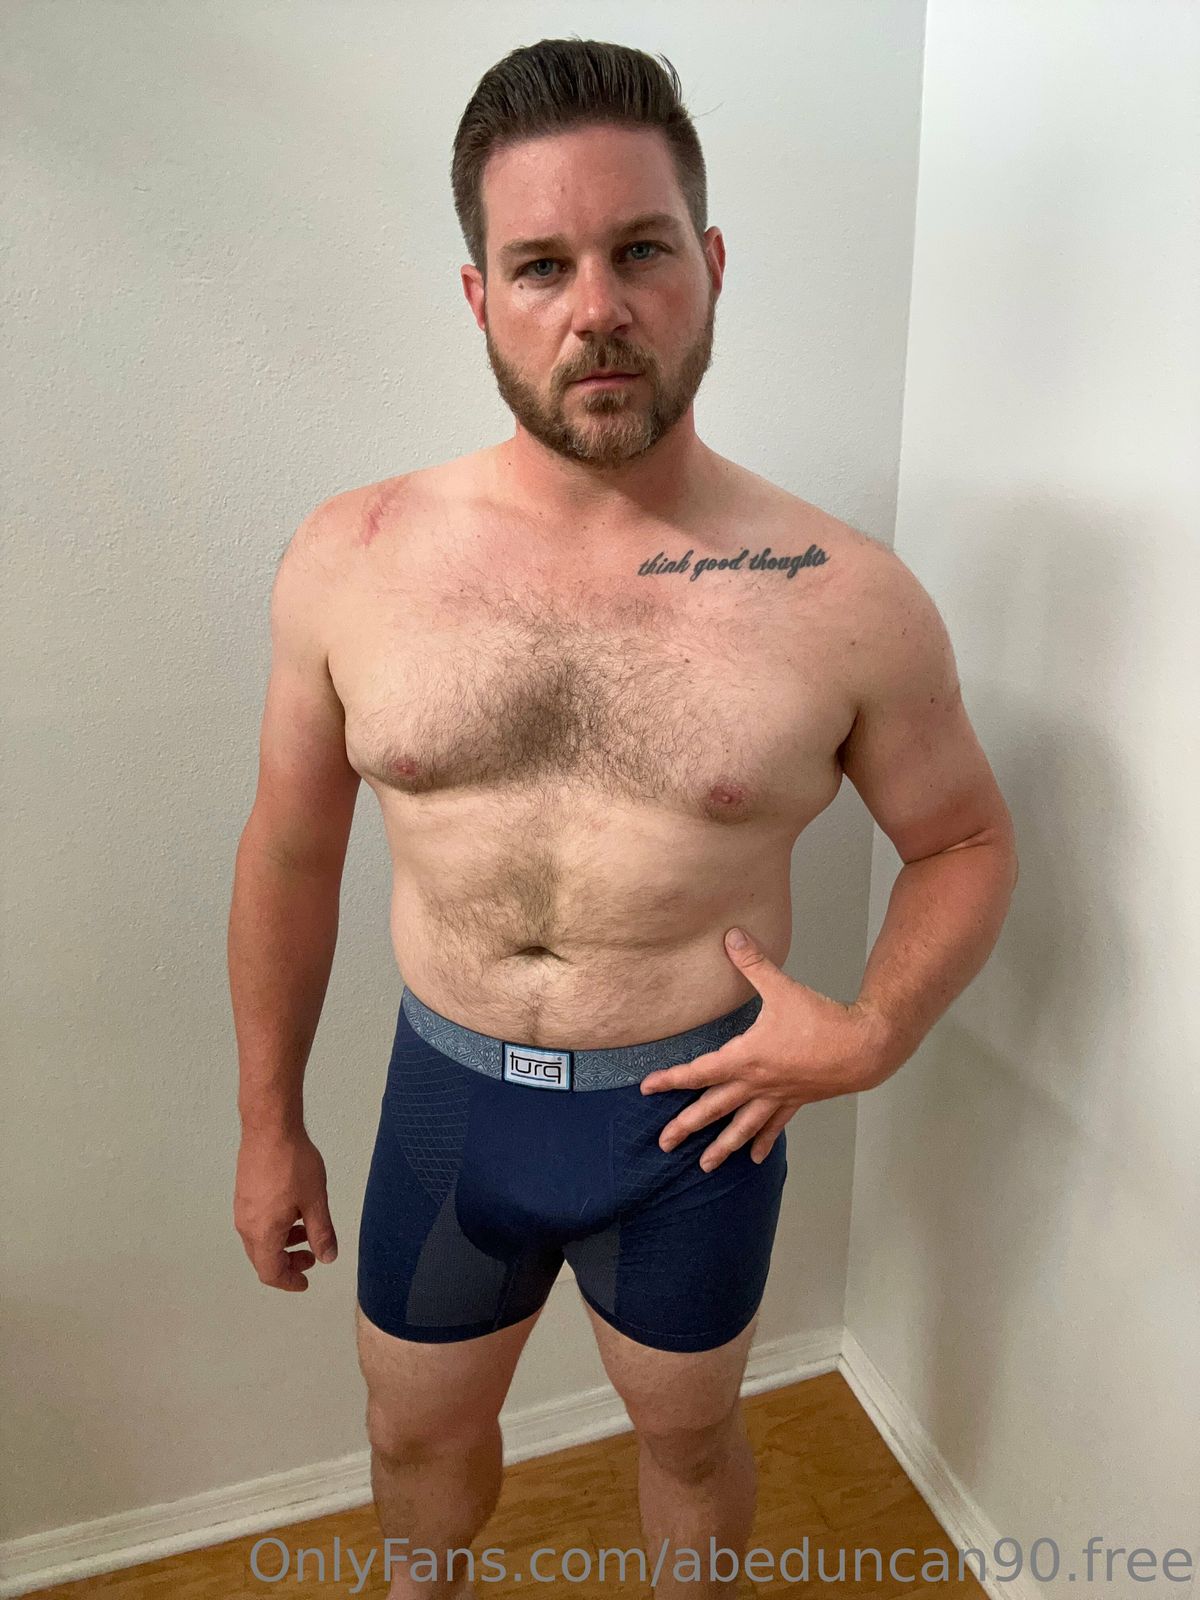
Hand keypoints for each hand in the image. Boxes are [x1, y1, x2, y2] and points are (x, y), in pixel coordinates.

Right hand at [234, 1129, 338, 1291]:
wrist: (269, 1128)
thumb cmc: (293, 1163)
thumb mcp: (315, 1201)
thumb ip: (321, 1233)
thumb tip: (327, 1257)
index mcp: (263, 1232)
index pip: (271, 1272)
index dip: (289, 1282)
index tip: (306, 1282)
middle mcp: (246, 1225)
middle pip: (263, 1259)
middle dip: (288, 1263)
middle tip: (312, 1257)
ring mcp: (242, 1209)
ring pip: (260, 1240)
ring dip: (282, 1244)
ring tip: (307, 1231)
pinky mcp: (244, 1194)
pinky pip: (257, 1223)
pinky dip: (275, 1228)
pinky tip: (294, 1211)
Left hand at [639, 927, 890, 1171]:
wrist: (862, 1048)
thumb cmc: (821, 1020)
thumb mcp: (782, 988)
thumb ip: (753, 963)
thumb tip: (731, 935)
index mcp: (746, 1057)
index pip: (699, 1072)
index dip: (671, 1079)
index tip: (647, 1088)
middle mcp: (756, 1083)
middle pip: (714, 1108)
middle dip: (686, 1127)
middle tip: (664, 1144)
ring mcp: (776, 1096)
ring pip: (742, 1126)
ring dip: (721, 1147)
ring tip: (704, 1166)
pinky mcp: (795, 1101)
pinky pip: (774, 1126)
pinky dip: (762, 1141)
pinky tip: (755, 1158)